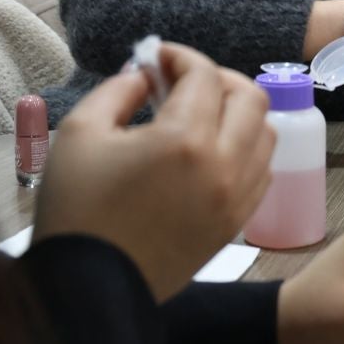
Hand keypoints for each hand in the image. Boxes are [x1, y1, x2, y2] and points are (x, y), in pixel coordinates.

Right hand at [36, 42, 273, 300]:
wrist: (91, 286)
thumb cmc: (77, 209)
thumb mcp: (79, 132)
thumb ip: (118, 90)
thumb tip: (145, 76)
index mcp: (185, 140)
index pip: (204, 76)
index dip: (180, 57)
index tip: (157, 58)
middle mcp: (224, 166)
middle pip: (250, 98)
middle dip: (217, 79)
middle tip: (183, 82)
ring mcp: (236, 197)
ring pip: (265, 134)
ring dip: (238, 114)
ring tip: (200, 116)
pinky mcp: (236, 223)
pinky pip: (261, 172)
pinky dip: (245, 150)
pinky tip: (212, 152)